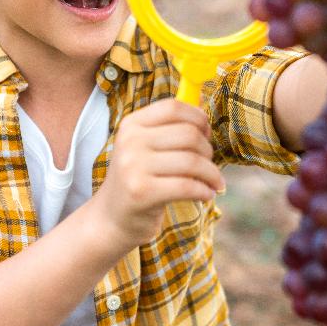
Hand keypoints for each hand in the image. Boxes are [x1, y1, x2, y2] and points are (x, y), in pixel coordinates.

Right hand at [93, 99, 224, 248]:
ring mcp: (133, 166)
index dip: (198, 118)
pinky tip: (206, 195)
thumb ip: (171, 129)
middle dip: (208, 151)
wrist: (112, 218)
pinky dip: (204, 191)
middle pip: (188, 134)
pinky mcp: (142, 192)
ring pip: (192, 161)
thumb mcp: (145, 148)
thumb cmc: (139, 179)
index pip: (173, 107)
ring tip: (214, 183)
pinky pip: (187, 186)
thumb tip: (204, 115)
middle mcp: (130, 141)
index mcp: (132, 124)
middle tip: (209, 166)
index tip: (207, 134)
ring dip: (211, 174)